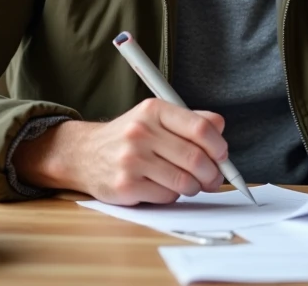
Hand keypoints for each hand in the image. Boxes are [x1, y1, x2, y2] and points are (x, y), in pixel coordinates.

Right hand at [13, 99, 228, 204]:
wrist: (84, 154)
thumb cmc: (129, 136)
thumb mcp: (156, 118)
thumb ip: (190, 120)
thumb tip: (220, 129)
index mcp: (154, 110)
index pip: (200, 128)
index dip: (219, 146)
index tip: (223, 156)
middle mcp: (141, 132)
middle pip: (196, 158)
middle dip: (212, 173)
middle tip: (214, 178)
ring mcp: (132, 160)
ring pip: (184, 181)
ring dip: (194, 187)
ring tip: (191, 184)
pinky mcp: (125, 185)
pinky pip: (167, 196)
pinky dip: (173, 196)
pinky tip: (164, 187)